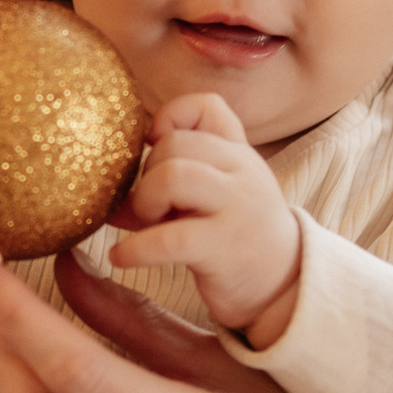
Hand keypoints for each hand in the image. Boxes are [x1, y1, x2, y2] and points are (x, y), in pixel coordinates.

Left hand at [106, 94, 300, 342]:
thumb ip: (169, 181)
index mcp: (238, 154)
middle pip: (174, 144)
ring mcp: (237, 207)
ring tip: (145, 224)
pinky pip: (168, 238)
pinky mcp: (224, 247)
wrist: (284, 286)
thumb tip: (109, 196)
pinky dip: (135, 249)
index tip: (155, 147)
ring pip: (172, 176)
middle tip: (149, 207)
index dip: (170, 118)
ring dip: (144, 201)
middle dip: (146, 175)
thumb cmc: (234, 237)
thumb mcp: (212, 196)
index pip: (207, 107)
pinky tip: (121, 258)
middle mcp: (242, 172)